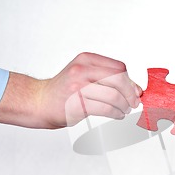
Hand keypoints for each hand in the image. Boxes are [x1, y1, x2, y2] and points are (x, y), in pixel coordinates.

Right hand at [0, 52, 141, 128]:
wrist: (39, 102)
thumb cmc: (64, 90)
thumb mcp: (85, 75)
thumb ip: (108, 78)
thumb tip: (135, 88)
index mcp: (86, 59)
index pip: (119, 67)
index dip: (130, 81)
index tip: (134, 91)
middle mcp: (82, 70)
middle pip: (119, 80)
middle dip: (130, 94)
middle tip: (134, 102)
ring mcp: (78, 86)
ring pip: (114, 95)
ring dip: (124, 105)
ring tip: (124, 110)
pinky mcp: (78, 103)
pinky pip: (106, 108)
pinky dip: (116, 113)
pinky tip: (117, 114)